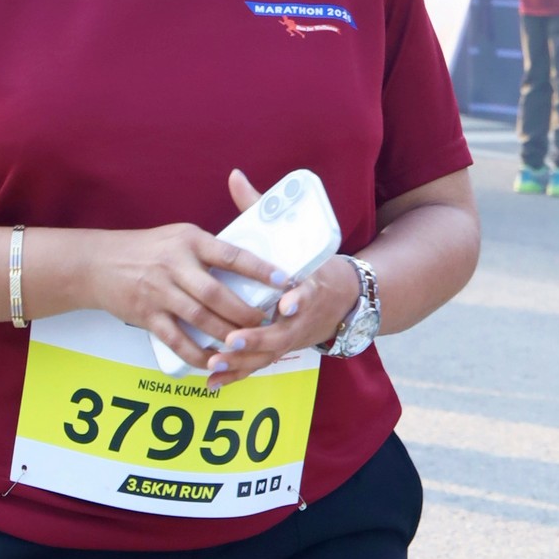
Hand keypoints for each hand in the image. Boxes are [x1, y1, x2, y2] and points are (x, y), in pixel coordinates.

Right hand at [59, 210, 301, 377]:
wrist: (97, 263)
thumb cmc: (147, 249)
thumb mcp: (179, 236)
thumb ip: (210, 249)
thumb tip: (250, 264)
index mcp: (190, 240)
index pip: (231, 254)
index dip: (259, 269)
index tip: (284, 280)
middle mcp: (174, 265)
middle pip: (217, 293)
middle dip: (245, 312)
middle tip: (267, 322)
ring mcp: (159, 291)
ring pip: (200, 318)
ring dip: (226, 335)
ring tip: (246, 343)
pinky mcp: (146, 315)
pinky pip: (176, 339)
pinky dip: (196, 354)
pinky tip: (213, 362)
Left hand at [197, 171, 359, 377]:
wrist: (347, 299)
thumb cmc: (313, 265)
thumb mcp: (296, 236)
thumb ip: (260, 208)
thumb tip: (235, 176)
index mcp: (311, 285)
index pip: (308, 292)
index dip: (298, 299)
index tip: (286, 303)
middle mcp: (303, 316)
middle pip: (283, 332)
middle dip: (258, 337)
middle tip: (233, 337)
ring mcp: (293, 337)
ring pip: (267, 354)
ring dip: (241, 361)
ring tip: (214, 362)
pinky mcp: (282, 351)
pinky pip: (257, 367)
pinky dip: (235, 376)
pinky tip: (211, 382)